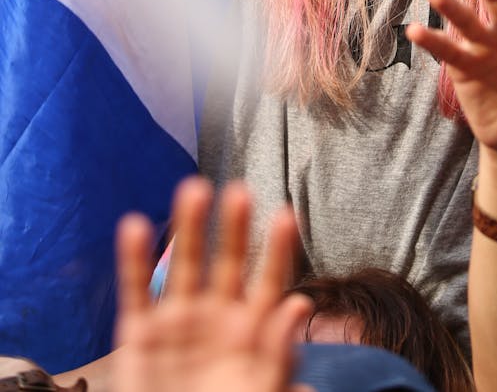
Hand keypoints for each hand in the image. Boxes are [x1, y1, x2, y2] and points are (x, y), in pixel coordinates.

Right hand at [114, 178, 311, 391]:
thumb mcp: (260, 390)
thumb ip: (278, 354)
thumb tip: (297, 305)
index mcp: (251, 328)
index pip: (269, 280)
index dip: (276, 250)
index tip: (286, 215)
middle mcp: (216, 315)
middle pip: (228, 262)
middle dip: (233, 228)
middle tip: (240, 191)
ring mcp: (178, 321)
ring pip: (185, 265)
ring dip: (189, 227)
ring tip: (194, 189)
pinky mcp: (140, 333)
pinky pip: (137, 290)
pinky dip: (134, 259)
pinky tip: (135, 226)